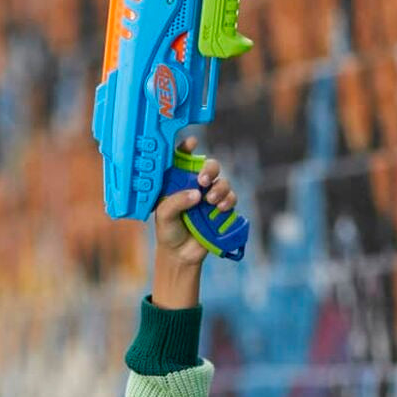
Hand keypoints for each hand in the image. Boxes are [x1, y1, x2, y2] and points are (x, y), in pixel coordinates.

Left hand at [153, 136, 236, 266]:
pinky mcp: (221, 209)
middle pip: (210, 166)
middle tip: (203, 180)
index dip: (187, 147)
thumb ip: (176, 201)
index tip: (192, 142)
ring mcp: (210, 196)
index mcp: (178, 182)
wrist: (181, 254)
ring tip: (210, 200)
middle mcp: (196, 185)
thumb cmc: (168, 231)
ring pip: (222, 181)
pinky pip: (231, 198)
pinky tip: (220, 208)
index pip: (183, 159)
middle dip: (210, 169)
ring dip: (220, 187)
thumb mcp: (164, 215)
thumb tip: (196, 194)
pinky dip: (228, 200)